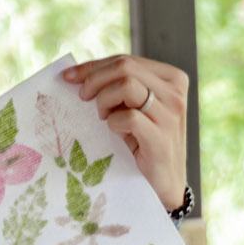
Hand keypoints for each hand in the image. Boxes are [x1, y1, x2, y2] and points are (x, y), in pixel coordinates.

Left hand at [61, 55, 191, 212]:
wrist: (162, 185)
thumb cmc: (142, 144)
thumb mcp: (134, 108)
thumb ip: (118, 87)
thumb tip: (74, 74)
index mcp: (171, 78)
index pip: (126, 60)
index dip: (93, 66)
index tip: (68, 77)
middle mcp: (175, 91)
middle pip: (125, 67)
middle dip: (95, 80)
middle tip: (83, 99)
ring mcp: (171, 114)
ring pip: (126, 85)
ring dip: (105, 100)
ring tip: (104, 118)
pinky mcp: (161, 137)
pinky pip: (128, 117)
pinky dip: (114, 123)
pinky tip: (116, 133)